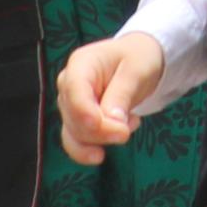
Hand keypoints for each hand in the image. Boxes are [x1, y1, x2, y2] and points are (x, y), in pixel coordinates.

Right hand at [54, 30, 167, 165]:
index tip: (113, 128)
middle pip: (74, 118)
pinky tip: (117, 138)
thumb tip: (112, 122)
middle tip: (130, 127)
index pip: (75, 92)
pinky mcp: (74, 121)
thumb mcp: (137, 70)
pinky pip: (76, 143)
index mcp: (80, 64)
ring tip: (131, 124)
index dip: (88, 114)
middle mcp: (67, 85)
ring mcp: (69, 105)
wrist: (138, 60)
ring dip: (102, 139)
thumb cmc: (137, 58)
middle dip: (103, 131)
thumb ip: (122, 95)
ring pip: (74, 135)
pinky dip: (94, 148)